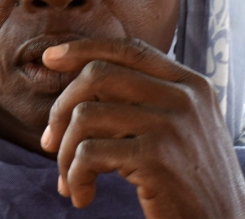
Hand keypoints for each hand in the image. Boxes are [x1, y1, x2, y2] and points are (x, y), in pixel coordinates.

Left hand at [39, 38, 244, 218]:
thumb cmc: (195, 183)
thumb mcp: (182, 128)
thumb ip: (148, 100)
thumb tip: (84, 82)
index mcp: (191, 83)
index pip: (128, 49)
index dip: (84, 48)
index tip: (50, 58)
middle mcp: (184, 96)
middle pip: (98, 74)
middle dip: (61, 108)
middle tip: (49, 142)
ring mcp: (171, 125)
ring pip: (86, 114)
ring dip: (63, 152)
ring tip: (68, 179)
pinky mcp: (157, 158)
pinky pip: (89, 153)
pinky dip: (75, 176)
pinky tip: (82, 195)